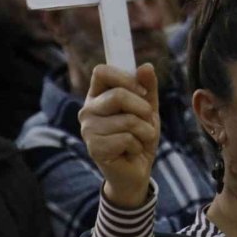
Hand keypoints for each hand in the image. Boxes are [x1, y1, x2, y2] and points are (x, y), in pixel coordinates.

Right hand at [79, 63, 160, 208]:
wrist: (137, 170)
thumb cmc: (140, 136)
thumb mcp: (148, 109)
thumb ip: (147, 87)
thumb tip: (146, 66)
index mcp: (98, 95)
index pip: (101, 71)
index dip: (125, 78)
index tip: (142, 92)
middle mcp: (88, 110)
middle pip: (118, 95)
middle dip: (143, 109)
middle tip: (146, 121)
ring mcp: (88, 130)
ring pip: (128, 120)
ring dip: (145, 131)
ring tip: (139, 140)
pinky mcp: (95, 148)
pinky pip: (127, 139)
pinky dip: (138, 145)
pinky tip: (131, 152)